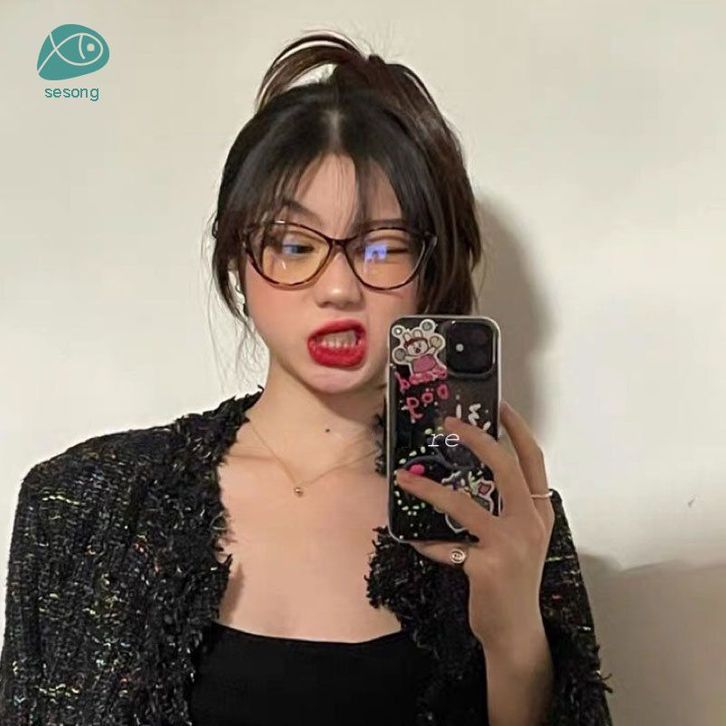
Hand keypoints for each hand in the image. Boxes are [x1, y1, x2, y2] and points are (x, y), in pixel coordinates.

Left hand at [394, 400, 554, 652]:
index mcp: (540, 514)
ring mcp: (509, 546)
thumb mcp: (521, 540)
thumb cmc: (515, 581)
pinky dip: (426, 542)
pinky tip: (413, 539)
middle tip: (450, 424)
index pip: (533, 461)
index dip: (517, 431)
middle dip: (477, 440)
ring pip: (463, 504)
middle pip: (505, 469)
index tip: (499, 406)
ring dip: (429, 490)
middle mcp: (530, 524)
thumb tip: (468, 481)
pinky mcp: (486, 567)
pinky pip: (446, 546)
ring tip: (406, 478)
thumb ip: (506, 510)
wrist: (518, 631)